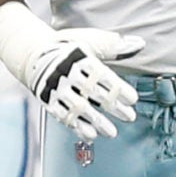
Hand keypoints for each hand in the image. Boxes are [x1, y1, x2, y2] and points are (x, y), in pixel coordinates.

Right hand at [0, 2, 138, 142]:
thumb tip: (139, 44)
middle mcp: (67, 73)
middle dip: (112, 107)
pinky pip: (63, 116)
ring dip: (96, 121)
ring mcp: (57, 88)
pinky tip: (90, 135)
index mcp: (80, 57)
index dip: (118, 89)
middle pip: (93, 93)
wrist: (35, 54)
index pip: (103, 75)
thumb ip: (115, 46)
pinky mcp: (48, 100)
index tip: (133, 99)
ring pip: (78, 107)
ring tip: (112, 132)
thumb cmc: (69, 47)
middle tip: (129, 117)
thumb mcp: (91, 41)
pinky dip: (77, 127)